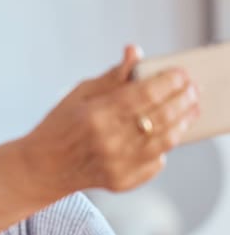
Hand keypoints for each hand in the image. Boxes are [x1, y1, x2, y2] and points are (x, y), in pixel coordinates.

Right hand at [19, 45, 199, 197]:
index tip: (181, 73)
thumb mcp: (79, 94)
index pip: (146, 94)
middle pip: (162, 116)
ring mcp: (117, 164)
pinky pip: (156, 162)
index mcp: (96, 115)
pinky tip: (167, 134)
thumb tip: (134, 52)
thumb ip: (112, 76)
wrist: (42, 167)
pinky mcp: (123, 181)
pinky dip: (164, 146)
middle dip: (183, 98)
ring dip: (182, 122)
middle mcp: (109, 141)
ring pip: (166, 140)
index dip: (170, 81)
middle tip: (192, 88)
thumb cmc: (58, 127)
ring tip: (189, 109)